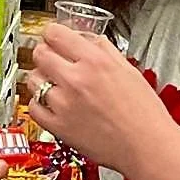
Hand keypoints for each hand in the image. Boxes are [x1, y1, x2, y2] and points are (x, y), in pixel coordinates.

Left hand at [28, 25, 179, 179]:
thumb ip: (104, 50)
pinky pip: (33, 107)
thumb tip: (88, 39)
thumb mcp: (129, 70)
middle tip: (51, 58)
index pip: (56, 34)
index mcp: (95, 62)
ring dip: (40, 78)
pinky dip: (39, 103)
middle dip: (44, 52)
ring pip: (33, 79)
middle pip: (40, 53)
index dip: (52, 33)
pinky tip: (51, 103)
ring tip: (53, 83)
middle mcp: (76, 80)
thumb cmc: (144, 113)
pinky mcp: (58, 126)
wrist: (147, 146)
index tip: (53, 37)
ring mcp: (64, 104)